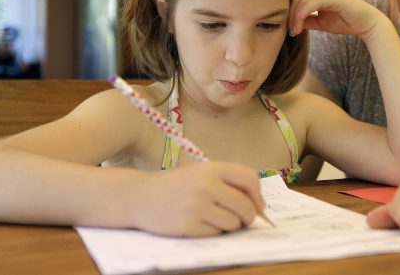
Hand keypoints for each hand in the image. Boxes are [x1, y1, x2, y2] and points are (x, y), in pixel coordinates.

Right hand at [130, 161, 264, 236]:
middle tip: (243, 220)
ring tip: (217, 219)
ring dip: (231, 225)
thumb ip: (227, 182)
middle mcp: (206, 185)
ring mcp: (197, 206)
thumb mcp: (201, 173)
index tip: (258, 205)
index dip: (257, 195)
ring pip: (233, 222)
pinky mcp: (188, 225)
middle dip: (249, 216)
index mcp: (212, 168)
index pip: (249, 179)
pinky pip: (216, 233)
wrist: (141, 196)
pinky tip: (201, 223)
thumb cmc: (176, 185)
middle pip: (245, 206)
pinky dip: (214, 231)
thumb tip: (258, 205)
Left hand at [289, 0, 382, 39]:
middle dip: (288, 13)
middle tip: (289, 31)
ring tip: (294, 31)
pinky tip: (299, 25)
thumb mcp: (321, 23)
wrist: (367, 24)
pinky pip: (312, 1)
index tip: (287, 28)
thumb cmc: (346, 22)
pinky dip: (302, 13)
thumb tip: (292, 23)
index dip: (287, 10)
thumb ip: (307, 20)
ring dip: (294, 16)